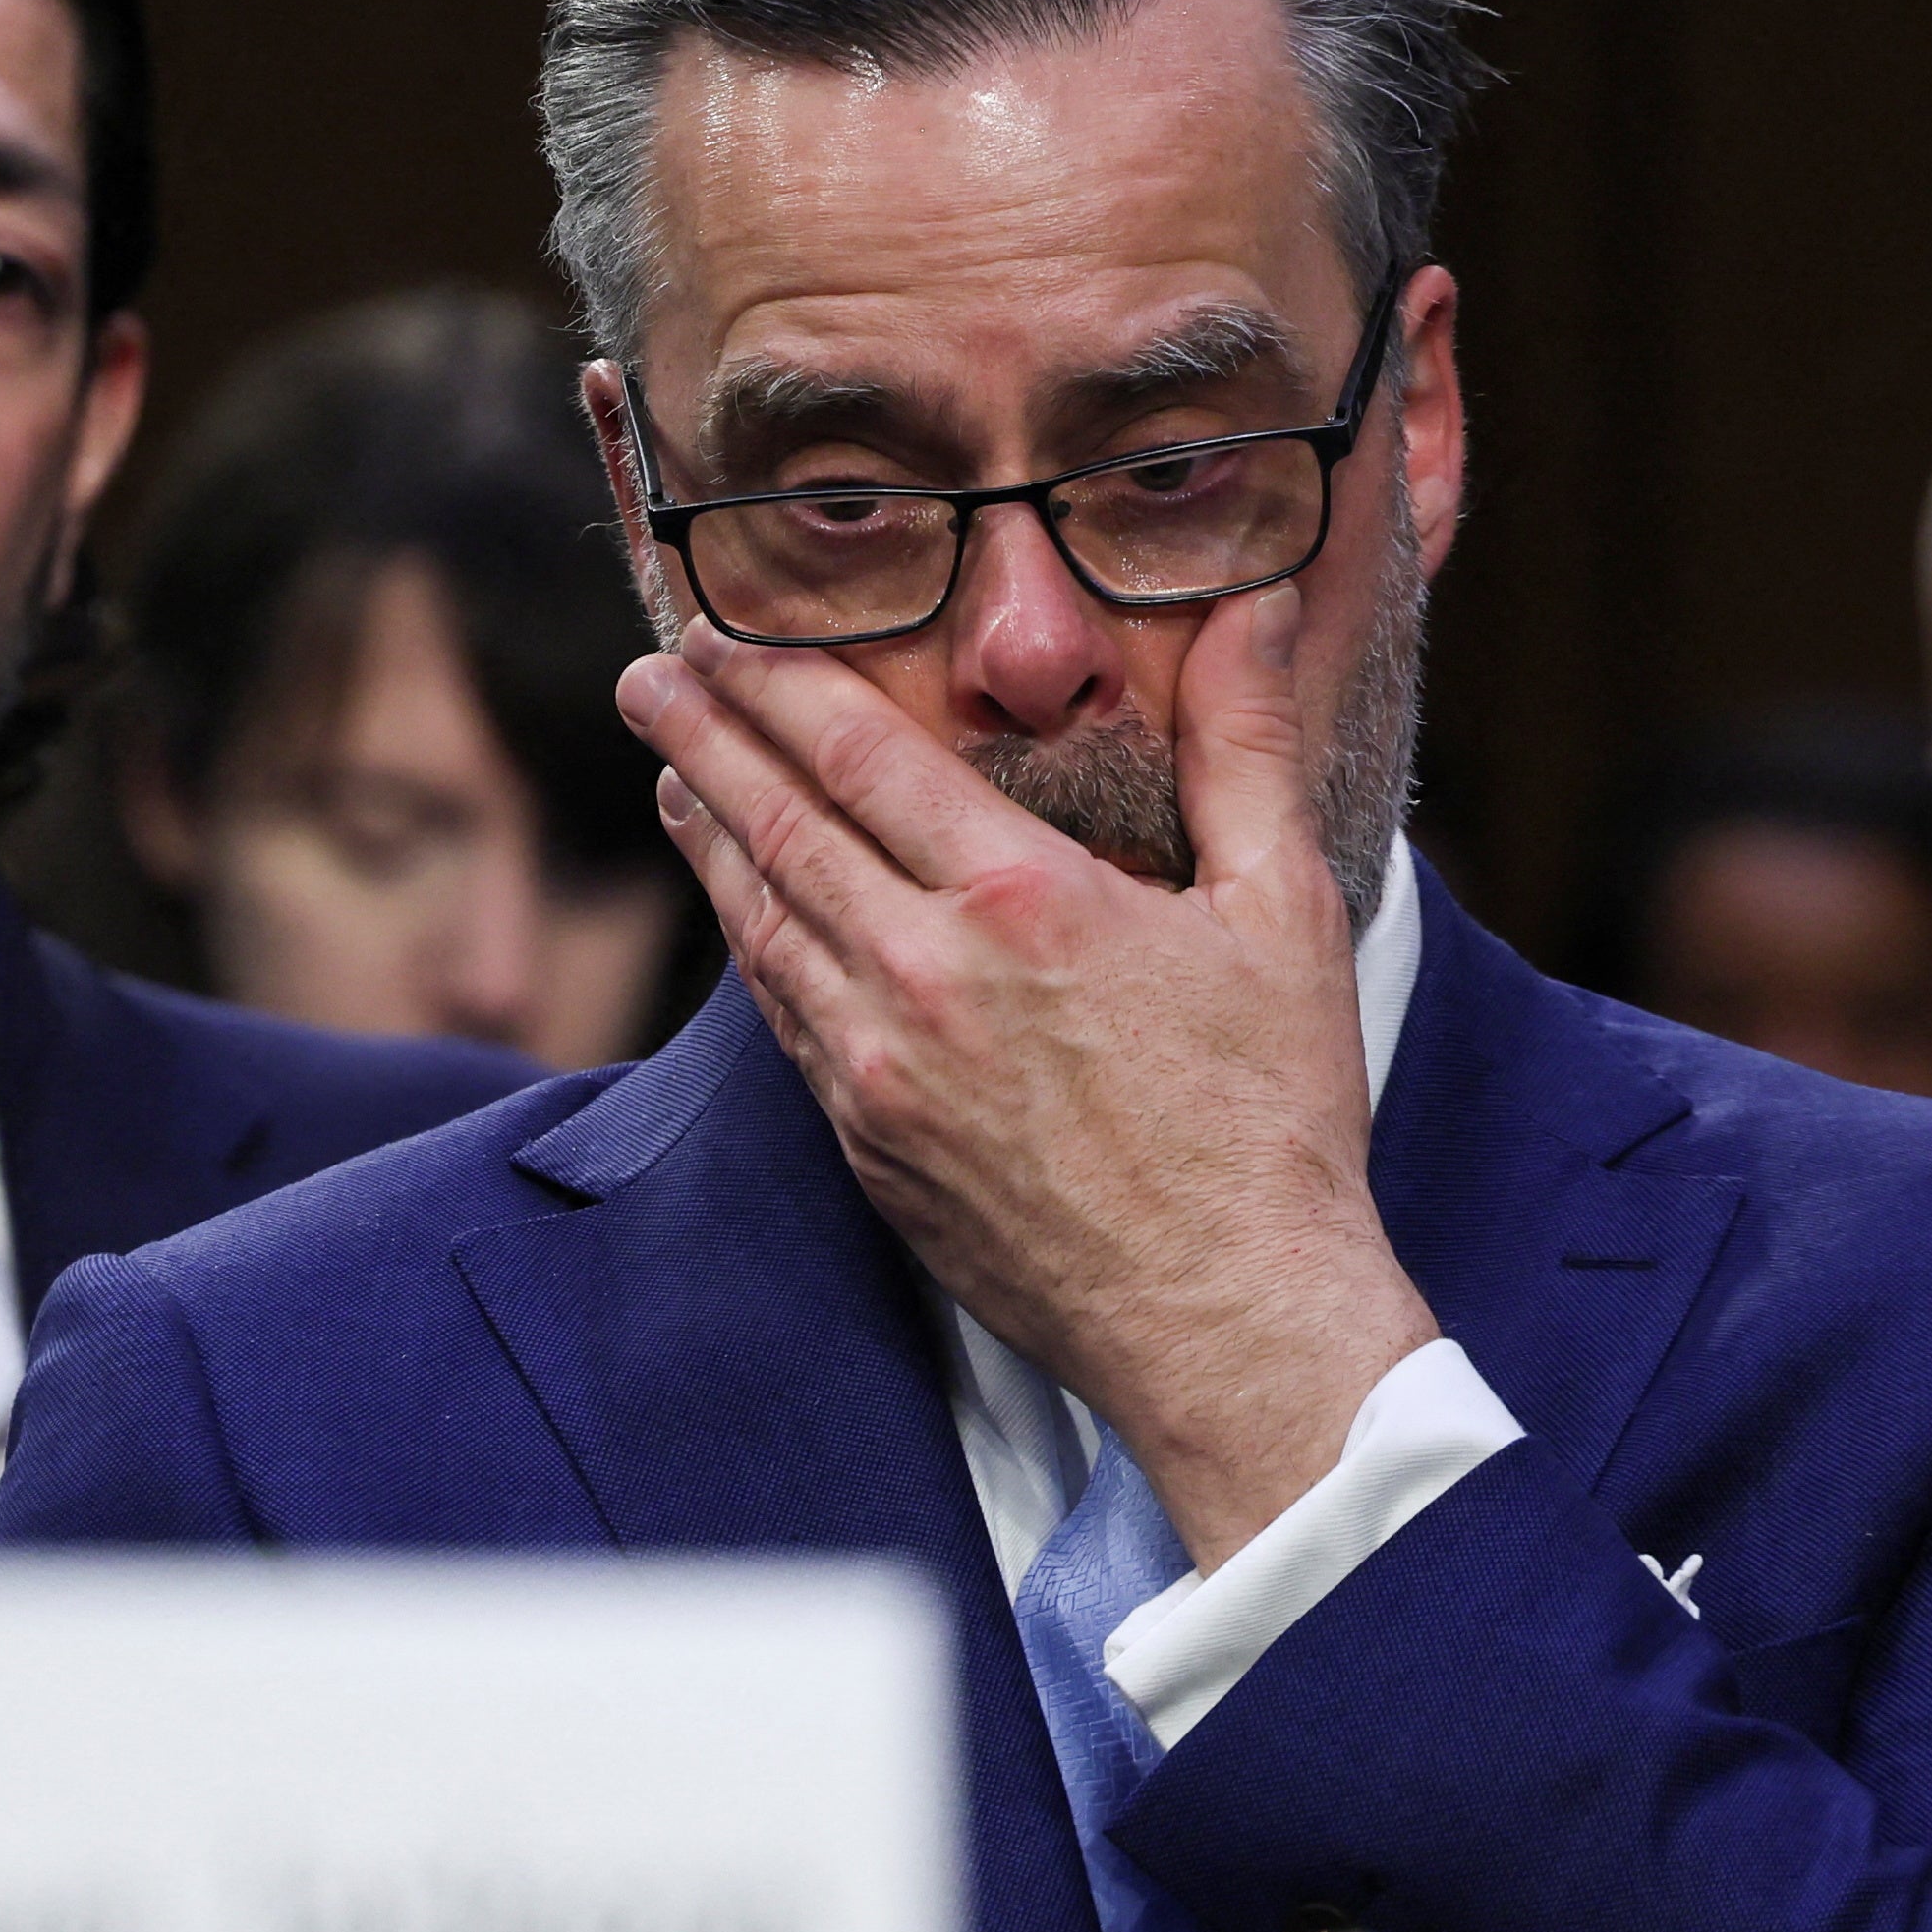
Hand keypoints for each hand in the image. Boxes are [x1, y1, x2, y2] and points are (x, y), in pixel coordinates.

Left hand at [617, 580, 1439, 1567]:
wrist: (1232, 1324)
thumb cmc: (1273, 1120)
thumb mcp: (1286, 914)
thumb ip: (1246, 747)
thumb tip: (1252, 607)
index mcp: (1021, 902)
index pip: (861, 754)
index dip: (777, 684)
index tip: (720, 634)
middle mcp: (925, 979)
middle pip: (780, 827)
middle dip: (703, 742)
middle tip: (645, 678)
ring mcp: (881, 1073)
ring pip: (763, 926)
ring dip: (707, 838)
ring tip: (668, 773)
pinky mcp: (870, 1150)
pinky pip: (786, 1023)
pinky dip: (749, 948)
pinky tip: (739, 914)